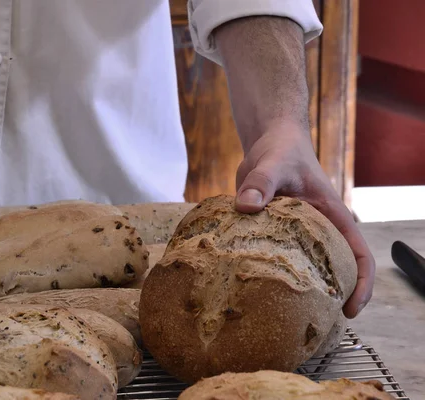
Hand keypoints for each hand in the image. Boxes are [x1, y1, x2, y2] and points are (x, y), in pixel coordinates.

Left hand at [234, 122, 374, 318]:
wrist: (267, 142)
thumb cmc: (281, 150)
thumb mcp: (274, 163)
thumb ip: (261, 183)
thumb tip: (245, 206)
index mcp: (332, 217)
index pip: (359, 255)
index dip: (361, 284)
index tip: (351, 309)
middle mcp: (317, 229)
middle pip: (331, 269)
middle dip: (326, 296)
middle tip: (308, 324)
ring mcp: (294, 234)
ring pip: (299, 267)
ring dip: (292, 288)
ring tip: (275, 314)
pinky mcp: (271, 232)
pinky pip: (271, 256)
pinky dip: (263, 271)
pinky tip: (244, 286)